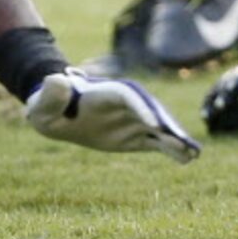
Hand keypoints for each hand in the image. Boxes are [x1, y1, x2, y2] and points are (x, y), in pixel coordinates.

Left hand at [25, 69, 200, 163]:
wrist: (58, 112)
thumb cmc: (48, 106)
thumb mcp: (43, 102)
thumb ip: (51, 93)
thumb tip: (56, 79)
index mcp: (103, 93)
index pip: (126, 96)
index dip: (139, 108)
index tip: (153, 125)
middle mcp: (122, 105)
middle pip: (148, 110)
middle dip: (165, 123)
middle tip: (182, 140)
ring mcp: (130, 120)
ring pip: (157, 127)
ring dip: (174, 138)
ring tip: (193, 152)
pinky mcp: (134, 136)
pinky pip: (156, 142)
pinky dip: (171, 149)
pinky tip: (187, 159)